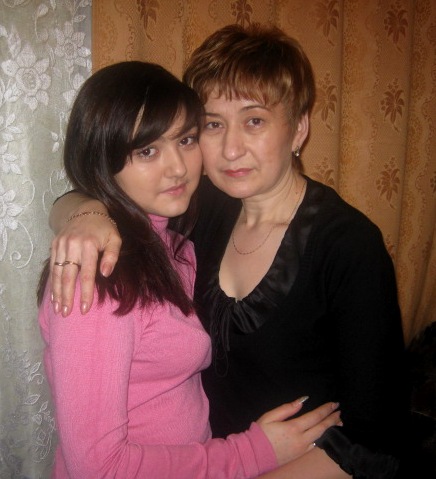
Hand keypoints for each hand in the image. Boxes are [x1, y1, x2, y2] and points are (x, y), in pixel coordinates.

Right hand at [50, 198, 121, 316]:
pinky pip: (52, 266)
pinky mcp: (54, 245)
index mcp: (89, 245)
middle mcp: (73, 245)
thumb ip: (112, 256)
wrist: (85, 209)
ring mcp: (61, 245)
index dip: (86, 292)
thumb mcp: (115, 239)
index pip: (87, 274)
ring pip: (58, 273)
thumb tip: (105, 274)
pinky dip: (53, 282)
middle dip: (67, 296)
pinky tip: (54, 295)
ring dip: (57, 292)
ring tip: (59, 308)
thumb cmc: (104, 228)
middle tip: (67, 313)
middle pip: (69, 276)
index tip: (85, 308)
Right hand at [257, 399, 340, 465]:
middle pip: (322, 428)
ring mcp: (302, 450)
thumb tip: (302, 401)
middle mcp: (301, 440)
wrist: (254, 455)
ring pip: (321, 438)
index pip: (315, 417)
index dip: (326, 409)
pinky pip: (315, 446)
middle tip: (339, 411)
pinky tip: (325, 435)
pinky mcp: (300, 456)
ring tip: (339, 422)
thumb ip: (287, 408)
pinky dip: (323, 438)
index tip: (334, 404)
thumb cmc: (261, 433)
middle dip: (332, 418)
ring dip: (331, 429)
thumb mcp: (270, 416)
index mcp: (294, 427)